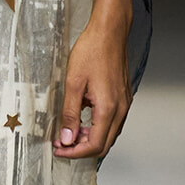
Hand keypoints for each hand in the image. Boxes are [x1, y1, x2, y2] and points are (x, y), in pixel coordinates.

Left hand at [53, 17, 131, 159]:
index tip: (59, 149)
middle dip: (82, 148)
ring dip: (90, 138)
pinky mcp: (123, 97)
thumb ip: (70, 113)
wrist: (110, 32)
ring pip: (109, 134)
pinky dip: (98, 127)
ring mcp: (124, 103)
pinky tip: (84, 118)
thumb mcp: (73, 83)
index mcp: (108, 109)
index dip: (74, 152)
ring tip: (70, 130)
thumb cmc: (92, 51)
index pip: (94, 145)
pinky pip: (113, 122)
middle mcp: (120, 109)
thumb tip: (67, 137)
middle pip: (104, 144)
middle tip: (63, 142)